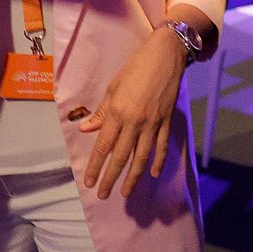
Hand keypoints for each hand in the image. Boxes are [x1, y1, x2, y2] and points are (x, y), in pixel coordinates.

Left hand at [78, 26, 186, 198]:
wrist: (165, 56)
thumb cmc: (135, 68)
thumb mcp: (113, 88)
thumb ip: (101, 112)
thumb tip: (85, 130)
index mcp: (117, 112)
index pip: (103, 146)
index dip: (95, 166)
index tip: (88, 182)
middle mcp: (134, 122)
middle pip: (121, 156)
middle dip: (111, 178)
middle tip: (103, 195)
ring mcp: (153, 123)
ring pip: (141, 157)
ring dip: (132, 177)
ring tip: (125, 193)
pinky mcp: (166, 121)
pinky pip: (161, 146)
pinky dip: (158, 161)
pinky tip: (152, 174)